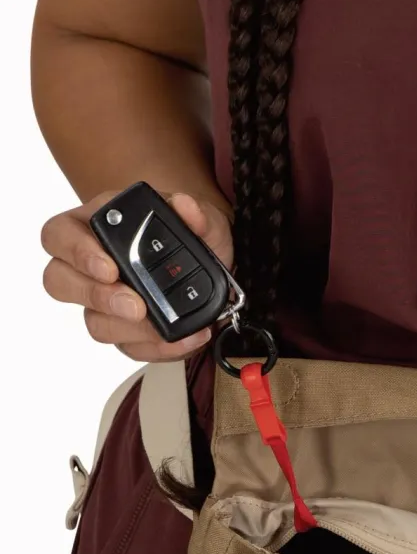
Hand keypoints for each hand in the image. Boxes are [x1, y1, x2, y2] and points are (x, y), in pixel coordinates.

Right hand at [41, 191, 232, 361]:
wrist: (219, 272)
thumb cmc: (197, 238)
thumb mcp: (205, 221)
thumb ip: (197, 214)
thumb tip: (184, 205)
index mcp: (98, 226)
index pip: (60, 235)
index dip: (77, 253)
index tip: (109, 268)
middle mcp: (92, 266)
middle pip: (61, 283)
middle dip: (97, 298)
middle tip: (134, 306)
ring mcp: (106, 304)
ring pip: (95, 323)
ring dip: (130, 330)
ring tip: (165, 326)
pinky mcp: (127, 333)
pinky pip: (129, 348)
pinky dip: (157, 347)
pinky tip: (183, 339)